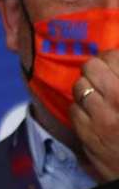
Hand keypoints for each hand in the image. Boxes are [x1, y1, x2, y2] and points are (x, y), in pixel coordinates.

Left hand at [71, 51, 118, 181]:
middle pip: (91, 66)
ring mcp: (101, 116)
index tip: (115, 63)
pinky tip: (93, 114)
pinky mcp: (86, 132)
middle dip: (96, 69)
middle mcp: (117, 98)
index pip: (113, 56)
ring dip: (87, 88)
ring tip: (99, 97)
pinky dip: (81, 108)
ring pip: (79, 85)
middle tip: (105, 77)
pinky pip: (73, 107)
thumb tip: (113, 59)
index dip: (112, 58)